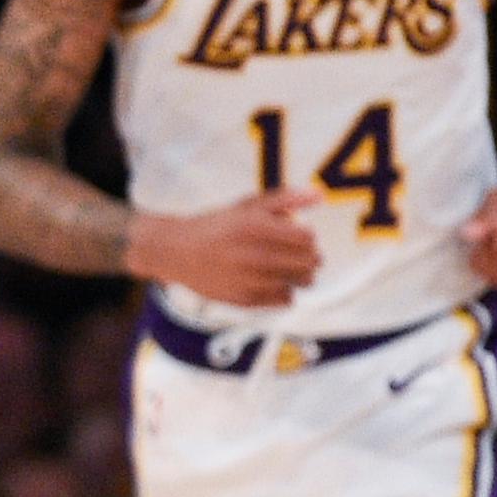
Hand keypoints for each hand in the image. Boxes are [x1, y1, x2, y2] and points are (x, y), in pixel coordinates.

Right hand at [132, 187, 321, 308]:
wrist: (177, 252)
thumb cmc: (217, 226)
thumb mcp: (248, 206)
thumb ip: (285, 199)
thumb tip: (319, 196)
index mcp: (257, 227)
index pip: (308, 238)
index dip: (307, 236)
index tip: (296, 236)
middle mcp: (255, 255)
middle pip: (310, 261)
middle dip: (308, 256)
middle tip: (294, 253)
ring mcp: (251, 280)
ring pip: (302, 282)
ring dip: (299, 274)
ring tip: (282, 267)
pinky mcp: (246, 299)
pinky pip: (286, 299)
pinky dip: (283, 291)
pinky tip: (269, 281)